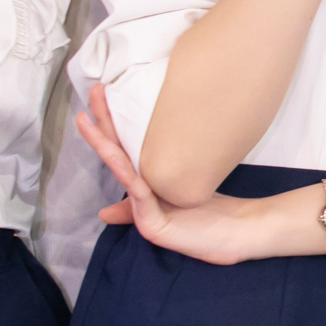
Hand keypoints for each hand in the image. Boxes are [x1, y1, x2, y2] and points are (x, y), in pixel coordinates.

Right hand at [74, 85, 287, 265]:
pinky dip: (129, 176)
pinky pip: (138, 197)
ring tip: (88, 121)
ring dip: (103, 145)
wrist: (237, 234)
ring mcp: (143, 212)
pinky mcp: (152, 227)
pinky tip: (118, 158)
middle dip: (102, 123)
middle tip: (93, 91)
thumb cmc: (213, 210)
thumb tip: (150, 156)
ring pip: (120, 171)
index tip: (103, 91)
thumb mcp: (184, 187)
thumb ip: (162, 175)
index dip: (111, 121)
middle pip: (115, 154)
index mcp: (146, 184)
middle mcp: (140, 196)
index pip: (123, 147)